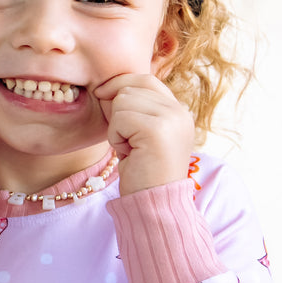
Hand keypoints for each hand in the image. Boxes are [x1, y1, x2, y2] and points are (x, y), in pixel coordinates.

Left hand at [94, 74, 193, 194]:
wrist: (154, 202)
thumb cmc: (142, 171)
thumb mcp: (140, 134)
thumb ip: (134, 108)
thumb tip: (105, 88)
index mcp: (178, 111)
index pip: (145, 79)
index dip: (120, 83)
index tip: (101, 94)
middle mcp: (179, 111)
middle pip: (131, 87)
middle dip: (117, 111)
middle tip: (127, 140)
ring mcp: (171, 119)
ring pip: (122, 100)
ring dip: (116, 126)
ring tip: (130, 148)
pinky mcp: (158, 129)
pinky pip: (120, 118)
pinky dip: (116, 136)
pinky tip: (128, 153)